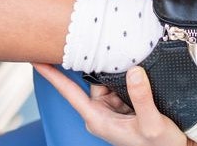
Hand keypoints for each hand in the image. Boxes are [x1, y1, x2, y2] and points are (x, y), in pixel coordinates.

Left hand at [34, 64, 188, 145]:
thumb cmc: (161, 144)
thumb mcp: (152, 123)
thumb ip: (141, 97)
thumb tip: (133, 71)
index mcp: (97, 119)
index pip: (69, 92)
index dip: (52, 75)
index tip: (36, 59)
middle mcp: (100, 112)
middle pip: (92, 79)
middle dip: (103, 69)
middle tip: (120, 61)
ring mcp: (111, 107)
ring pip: (106, 78)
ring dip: (120, 74)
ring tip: (140, 78)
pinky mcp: (122, 103)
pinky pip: (119, 82)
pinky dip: (128, 78)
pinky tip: (140, 79)